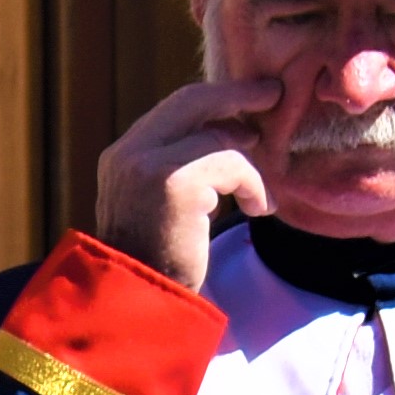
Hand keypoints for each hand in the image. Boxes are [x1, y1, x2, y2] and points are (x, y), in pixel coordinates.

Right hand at [90, 75, 282, 293]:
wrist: (140, 301)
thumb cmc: (160, 258)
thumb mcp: (165, 201)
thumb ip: (184, 163)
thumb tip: (238, 129)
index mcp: (121, 157)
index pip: (173, 109)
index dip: (216, 99)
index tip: (249, 98)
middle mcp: (127, 154)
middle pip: (191, 101)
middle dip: (237, 95)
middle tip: (274, 93)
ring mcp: (146, 165)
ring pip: (218, 137)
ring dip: (249, 166)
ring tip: (257, 195)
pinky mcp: (173, 182)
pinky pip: (233, 164)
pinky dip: (253, 186)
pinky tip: (256, 209)